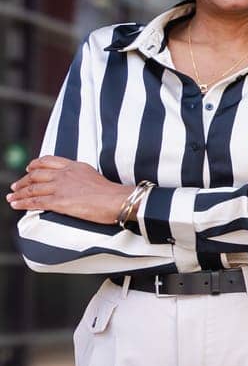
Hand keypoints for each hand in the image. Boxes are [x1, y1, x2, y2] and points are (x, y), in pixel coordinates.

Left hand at [6, 157, 128, 223]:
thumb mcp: (94, 175)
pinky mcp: (59, 202)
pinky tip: (16, 204)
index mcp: (74, 166)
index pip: (48, 161)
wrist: (117, 200)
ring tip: (11, 197)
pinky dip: (23, 203)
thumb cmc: (112, 193)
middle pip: (36, 175)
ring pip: (32, 188)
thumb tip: (75, 184)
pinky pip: (35, 201)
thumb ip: (80, 176)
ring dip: (19, 193)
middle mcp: (64, 174)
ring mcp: (60, 187)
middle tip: (15, 186)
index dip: (35, 164)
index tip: (29, 168)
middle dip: (23, 180)